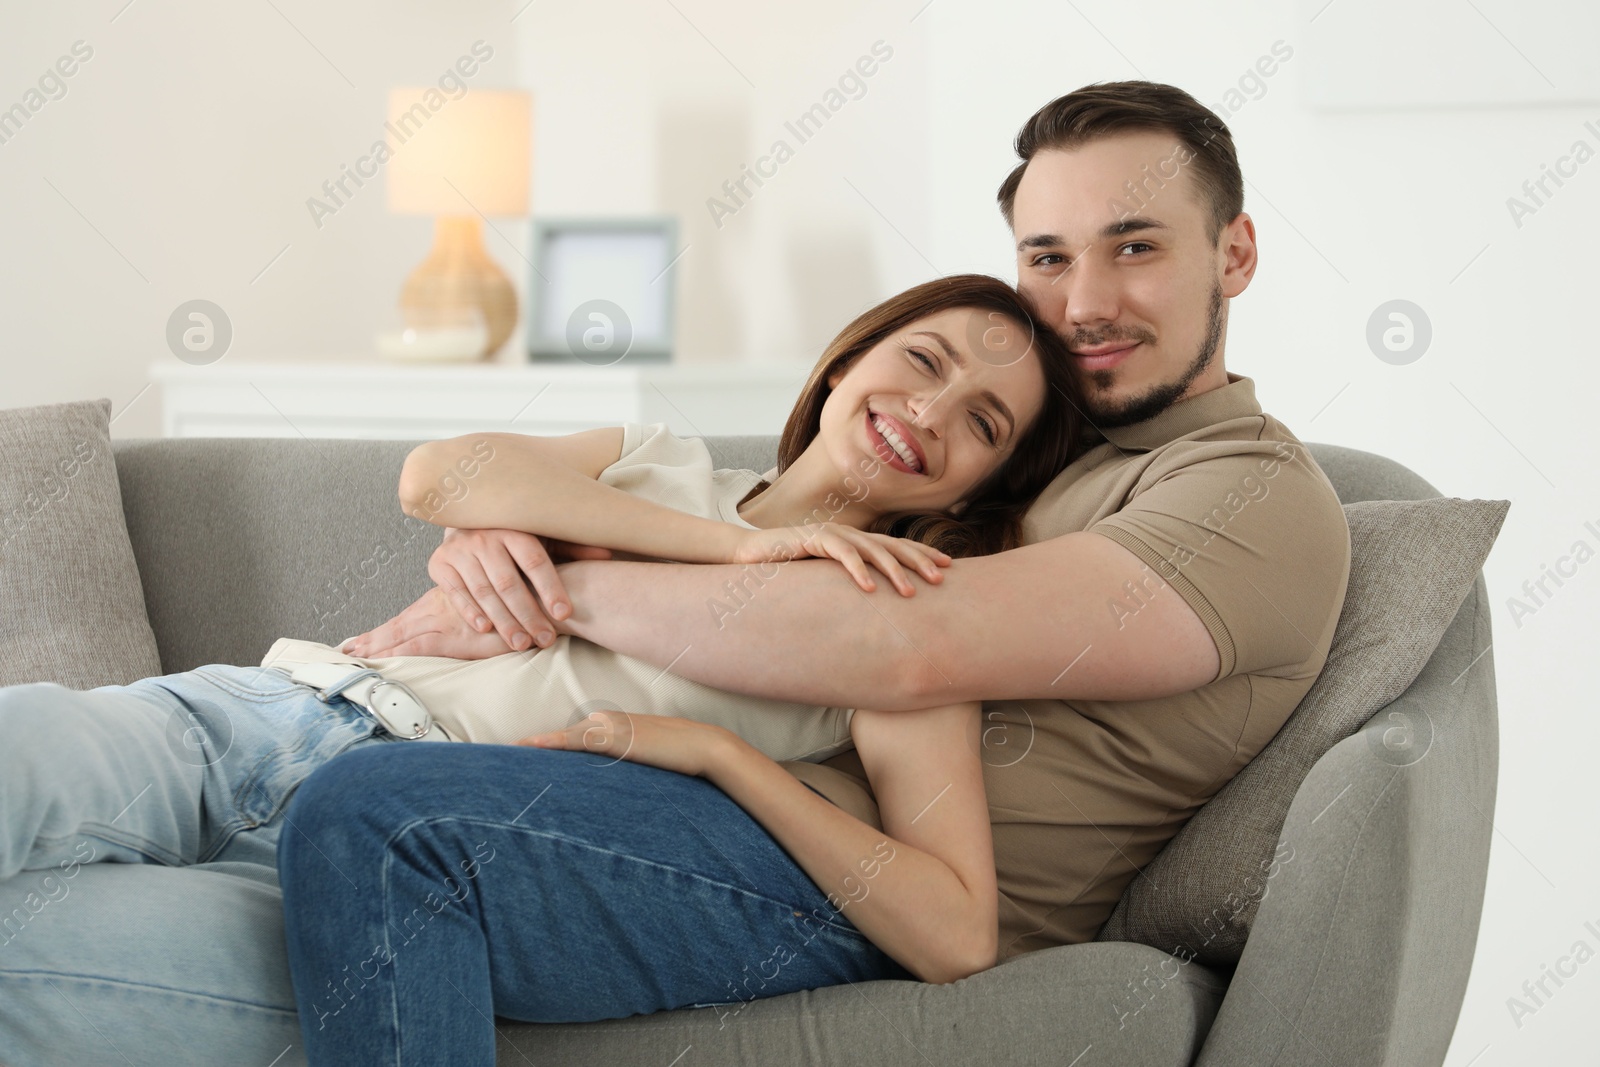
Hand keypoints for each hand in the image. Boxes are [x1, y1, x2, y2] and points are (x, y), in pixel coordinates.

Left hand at [339, 586, 515, 658]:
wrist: (539, 599)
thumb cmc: (524, 604)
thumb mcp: (497, 610)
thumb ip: (479, 616)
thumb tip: (478, 627)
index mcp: (446, 601)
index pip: (410, 617)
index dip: (387, 630)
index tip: (363, 640)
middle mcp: (439, 607)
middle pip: (398, 626)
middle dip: (372, 638)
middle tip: (345, 649)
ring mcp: (443, 620)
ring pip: (399, 634)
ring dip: (375, 646)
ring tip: (350, 656)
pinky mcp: (453, 635)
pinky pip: (415, 646)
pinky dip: (394, 653)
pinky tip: (376, 659)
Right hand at [430, 528, 612, 651]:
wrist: (466, 520)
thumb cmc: (513, 536)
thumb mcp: (543, 536)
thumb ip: (572, 547)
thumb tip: (609, 554)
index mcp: (516, 529)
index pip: (536, 561)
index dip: (551, 588)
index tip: (565, 614)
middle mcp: (486, 538)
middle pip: (509, 582)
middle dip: (528, 615)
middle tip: (545, 640)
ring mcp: (461, 550)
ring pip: (484, 591)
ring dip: (503, 621)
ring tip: (521, 644)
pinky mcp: (441, 563)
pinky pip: (456, 591)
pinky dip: (470, 611)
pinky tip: (485, 630)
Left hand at [518, 709, 737, 779]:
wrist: (703, 746)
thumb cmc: (678, 756)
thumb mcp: (646, 758)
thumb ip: (624, 765)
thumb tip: (610, 787)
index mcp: (610, 725)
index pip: (569, 737)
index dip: (544, 747)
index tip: (518, 756)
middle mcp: (605, 721)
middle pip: (561, 737)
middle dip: (533, 748)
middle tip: (500, 759)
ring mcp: (610, 727)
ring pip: (563, 737)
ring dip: (535, 746)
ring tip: (505, 755)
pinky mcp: (616, 738)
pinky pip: (576, 740)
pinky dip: (552, 742)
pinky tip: (531, 746)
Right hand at [733, 523, 950, 595]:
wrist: (748, 555)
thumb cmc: (789, 571)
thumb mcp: (826, 579)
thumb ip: (849, 584)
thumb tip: (877, 606)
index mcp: (855, 541)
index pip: (896, 546)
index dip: (922, 554)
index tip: (948, 568)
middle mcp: (849, 534)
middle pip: (893, 545)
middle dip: (919, 561)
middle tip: (942, 578)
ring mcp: (832, 534)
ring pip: (872, 550)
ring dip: (894, 571)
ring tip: (911, 592)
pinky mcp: (812, 539)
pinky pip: (841, 554)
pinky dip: (857, 570)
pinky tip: (870, 589)